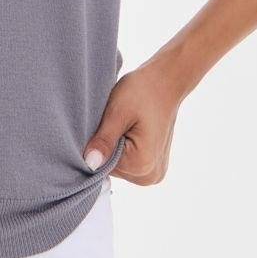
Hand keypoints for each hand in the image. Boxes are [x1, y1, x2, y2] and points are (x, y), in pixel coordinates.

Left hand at [83, 52, 188, 186]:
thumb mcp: (118, 112)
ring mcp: (155, 173)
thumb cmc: (143, 91)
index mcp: (142, 165)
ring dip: (116, 145)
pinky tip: (130, 129)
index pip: (101, 166)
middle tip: (116, 121)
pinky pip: (129, 161)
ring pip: (119, 165)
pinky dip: (124, 146)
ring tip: (124, 124)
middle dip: (107, 145)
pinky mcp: (154, 165)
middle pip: (111, 168)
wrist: (167, 81)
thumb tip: (90, 164)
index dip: (97, 144)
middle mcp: (151, 176)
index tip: (105, 124)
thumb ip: (104, 141)